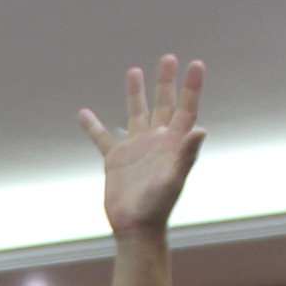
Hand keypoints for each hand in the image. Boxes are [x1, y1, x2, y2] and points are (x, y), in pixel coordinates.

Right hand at [83, 55, 205, 235]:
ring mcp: (136, 148)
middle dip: (166, 81)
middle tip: (168, 57)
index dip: (192, 86)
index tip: (196, 64)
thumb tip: (201, 129)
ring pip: (136, 114)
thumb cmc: (158, 207)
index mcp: (173, 143)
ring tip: (134, 71)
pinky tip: (84, 113)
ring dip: (136, 93)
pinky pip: (102, 138)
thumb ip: (186, 154)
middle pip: (164, 104)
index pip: (186, 108)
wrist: (136, 228)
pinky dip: (93, 126)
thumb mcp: (174, 179)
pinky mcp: (115, 160)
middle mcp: (156, 141)